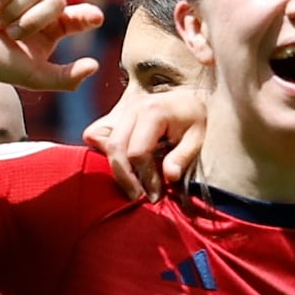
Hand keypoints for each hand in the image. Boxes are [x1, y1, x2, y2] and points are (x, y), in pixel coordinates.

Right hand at [0, 0, 101, 91]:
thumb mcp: (32, 75)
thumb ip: (65, 77)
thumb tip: (94, 66)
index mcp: (53, 27)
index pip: (79, 17)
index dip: (87, 16)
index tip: (96, 18)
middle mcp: (40, 4)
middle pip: (57, 1)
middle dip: (34, 20)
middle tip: (11, 34)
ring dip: (14, 10)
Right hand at [85, 72, 206, 195]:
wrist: (188, 98)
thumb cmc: (195, 119)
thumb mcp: (197, 138)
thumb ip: (182, 157)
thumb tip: (170, 177)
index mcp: (153, 112)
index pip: (138, 151)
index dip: (145, 177)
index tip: (155, 195)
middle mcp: (132, 108)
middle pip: (116, 147)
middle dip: (125, 177)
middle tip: (137, 197)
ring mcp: (120, 109)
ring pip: (101, 140)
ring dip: (113, 165)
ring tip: (130, 184)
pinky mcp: (114, 114)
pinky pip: (96, 133)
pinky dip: (103, 150)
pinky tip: (122, 164)